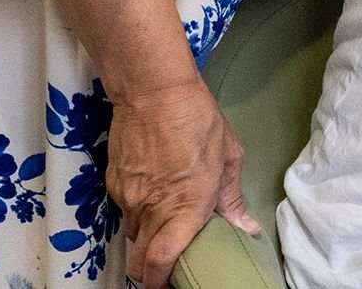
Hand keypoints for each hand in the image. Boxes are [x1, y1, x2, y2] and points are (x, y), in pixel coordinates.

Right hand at [109, 76, 258, 287]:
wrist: (154, 91)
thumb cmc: (197, 119)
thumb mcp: (228, 158)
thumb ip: (232, 200)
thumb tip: (246, 228)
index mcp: (186, 206)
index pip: (162, 261)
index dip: (162, 280)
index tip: (170, 283)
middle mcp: (153, 208)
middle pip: (141, 260)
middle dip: (152, 269)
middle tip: (170, 262)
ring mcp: (130, 198)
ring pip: (134, 235)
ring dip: (148, 236)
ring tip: (167, 216)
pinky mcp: (115, 184)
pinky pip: (126, 210)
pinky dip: (139, 210)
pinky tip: (155, 188)